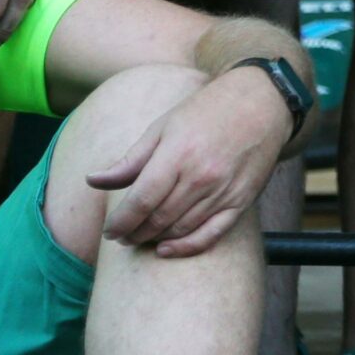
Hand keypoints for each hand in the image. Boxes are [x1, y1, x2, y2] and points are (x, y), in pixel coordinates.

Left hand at [85, 68, 288, 256]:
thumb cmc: (206, 112)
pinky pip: (212, 234)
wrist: (262, 104)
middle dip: (133, 233)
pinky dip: (188, 247)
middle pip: (158, 219)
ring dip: (155, 239)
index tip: (108, 230)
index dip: (120, 222)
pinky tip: (167, 249)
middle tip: (121, 237)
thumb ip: (129, 160)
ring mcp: (224, 191)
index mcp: (178, 154)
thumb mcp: (162, 127)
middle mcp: (202, 176)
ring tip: (140, 238)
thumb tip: (92, 180)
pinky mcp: (242, 200)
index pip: (140, 201)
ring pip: (181, 229)